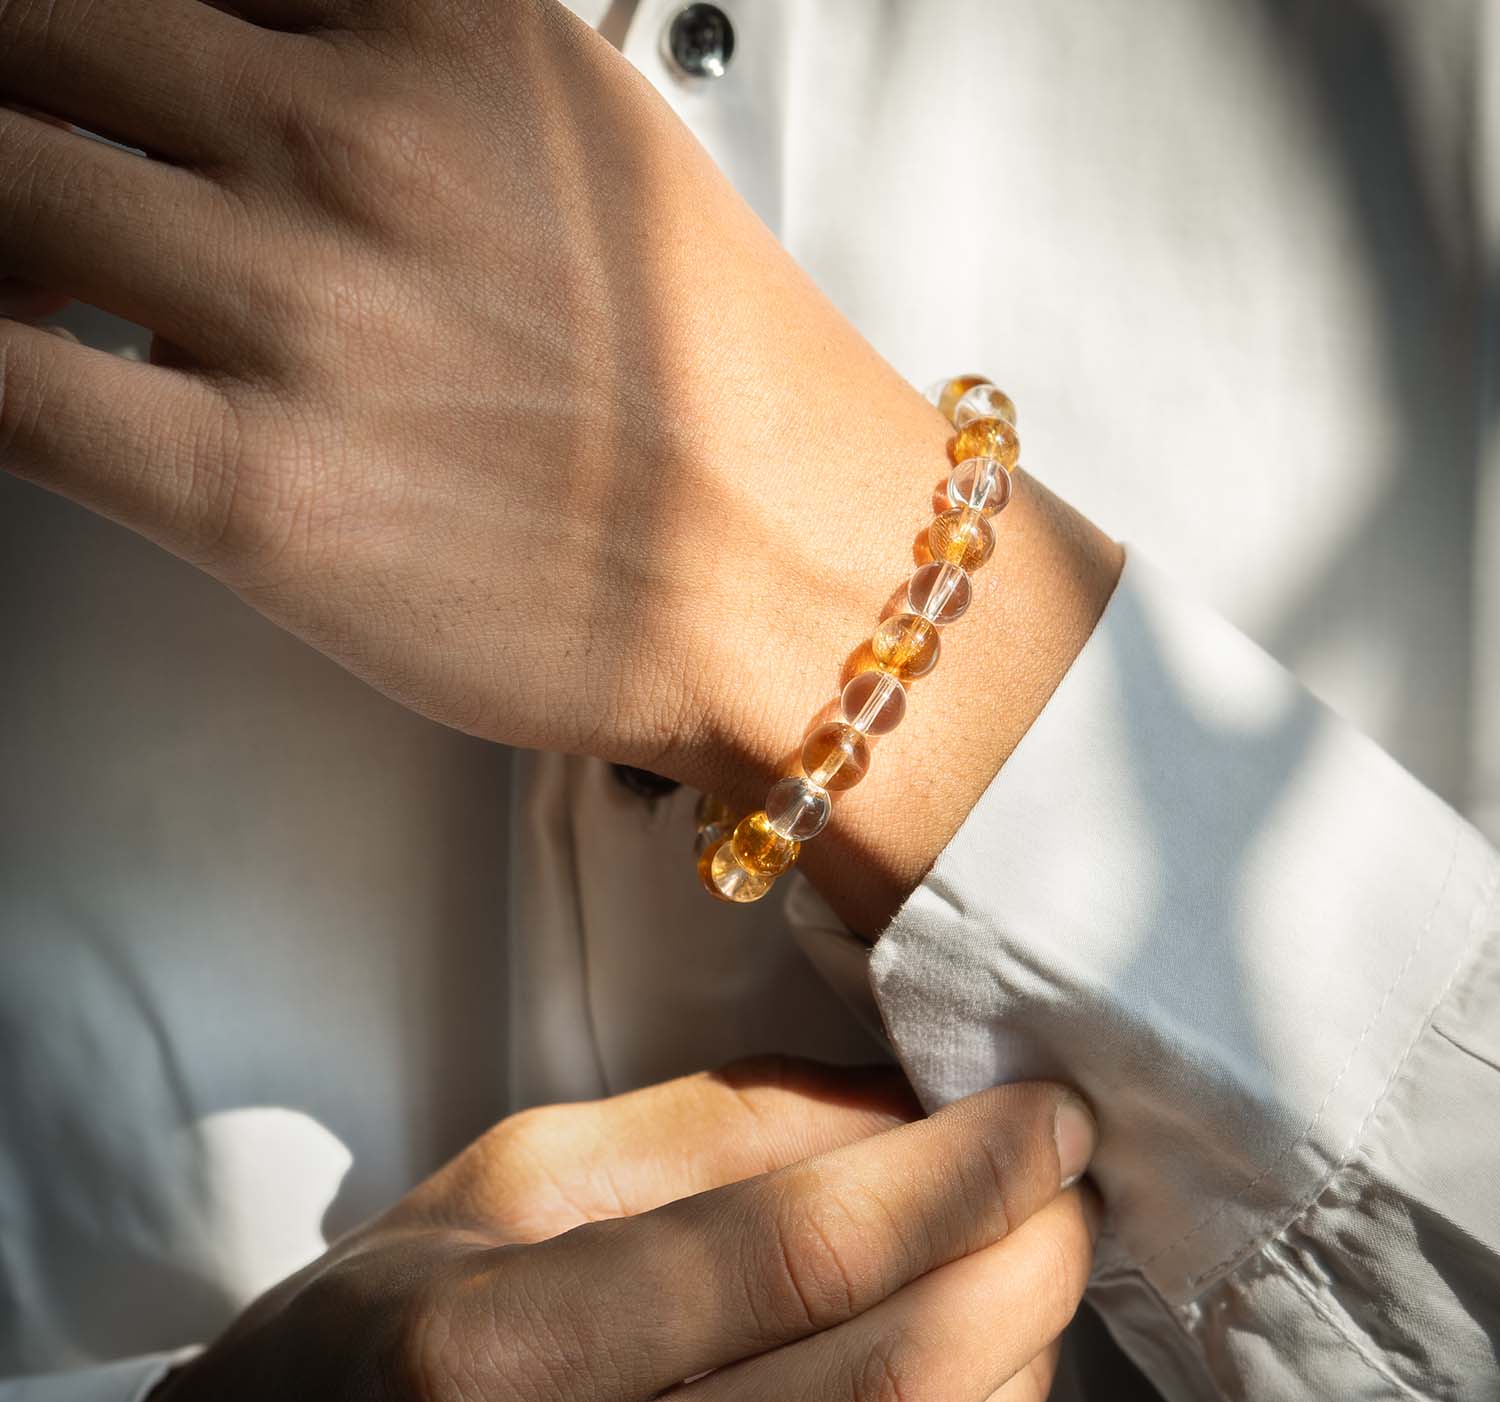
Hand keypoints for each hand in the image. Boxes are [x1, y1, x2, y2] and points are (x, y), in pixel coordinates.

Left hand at [0, 0, 1121, 933]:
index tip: (77, 67)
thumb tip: (244, 70)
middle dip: (11, 94)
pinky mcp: (260, 493)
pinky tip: (22, 371)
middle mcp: (358, 141)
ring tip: (39, 287)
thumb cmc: (715, 395)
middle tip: (39, 160)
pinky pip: (1, 387)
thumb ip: (405, 66)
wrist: (796, 580)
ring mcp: (303, 311)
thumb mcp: (584, 144)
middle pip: (35, 32)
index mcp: (442, 27)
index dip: (82, 25)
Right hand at [114, 1058, 1098, 1401]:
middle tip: (1071, 1172)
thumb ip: (721, 1131)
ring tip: (1040, 1247)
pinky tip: (984, 1353)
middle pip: (881, 1388)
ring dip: (1018, 1356)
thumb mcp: (520, 1176)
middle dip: (1019, 1265)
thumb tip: (909, 1106)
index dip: (953, 1176)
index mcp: (498, 1352)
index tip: (1046, 1109)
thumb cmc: (396, 1315)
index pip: (792, 1255)